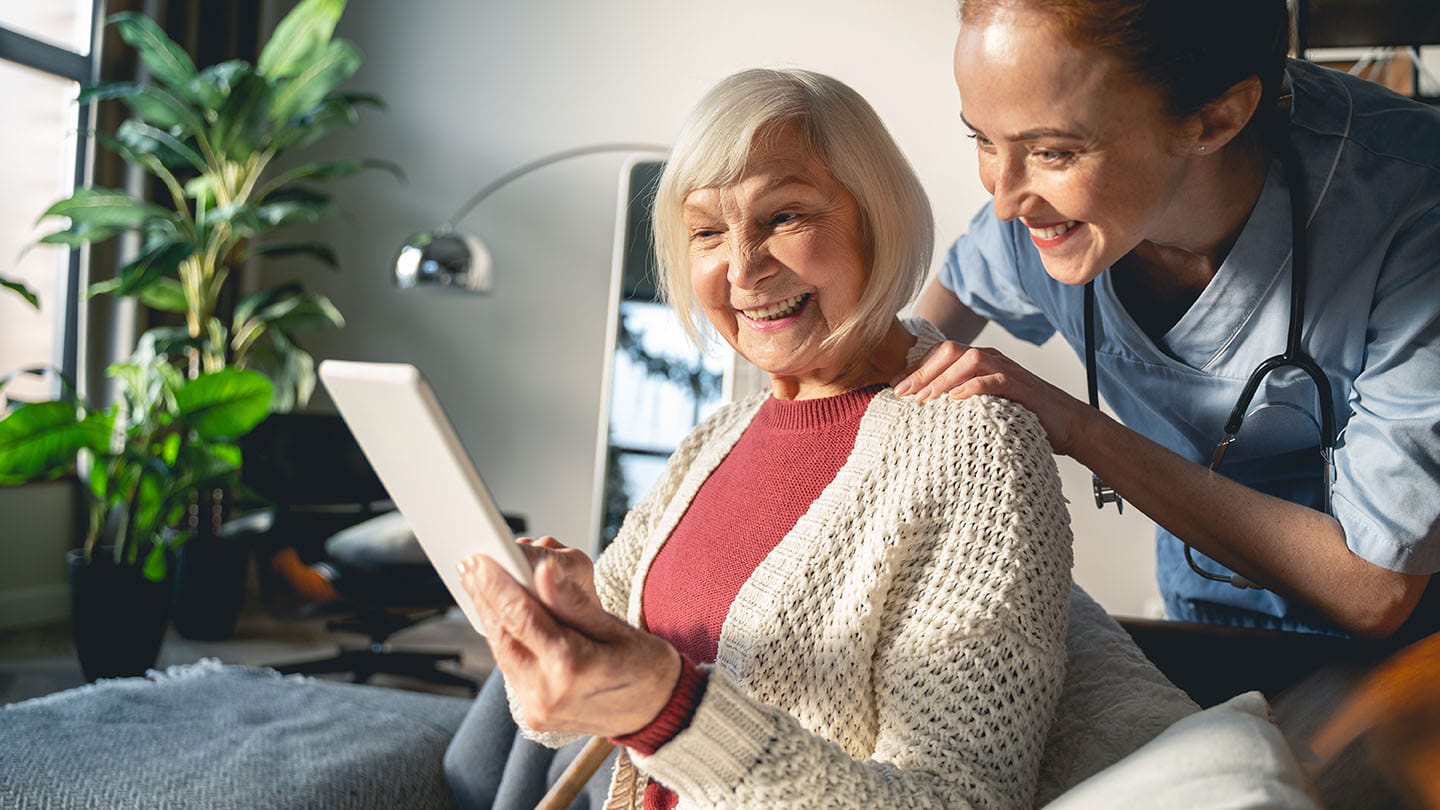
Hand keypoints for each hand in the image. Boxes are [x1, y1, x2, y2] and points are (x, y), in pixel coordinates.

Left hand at [459, 537, 680, 737]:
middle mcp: (548, 692)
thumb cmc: (646, 666)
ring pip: (502, 653)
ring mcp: (538, 708)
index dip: (496, 585)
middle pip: (503, 635)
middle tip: (470, 564)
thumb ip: (572, 601)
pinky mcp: (534, 715)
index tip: (478, 559)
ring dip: (490, 617)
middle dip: (484, 597)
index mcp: (572, 667)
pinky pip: (511, 669)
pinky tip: (500, 616)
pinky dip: (505, 640)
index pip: (522, 617)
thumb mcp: (617, 627)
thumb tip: (542, 569)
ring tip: (479, 584)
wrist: (657, 712)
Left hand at [891, 340, 1094, 455]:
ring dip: (942, 379)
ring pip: (968, 361)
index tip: (893, 387)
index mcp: (979, 361)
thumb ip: (959, 401)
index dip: (915, 368)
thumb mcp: (984, 406)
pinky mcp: (1022, 387)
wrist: (1067, 423)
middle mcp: (991, 360)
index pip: (941, 354)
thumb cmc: (1022, 416)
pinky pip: (994, 379)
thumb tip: (924, 412)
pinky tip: (955, 400)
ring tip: (924, 399)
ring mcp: (1008, 370)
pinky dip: (973, 387)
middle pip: (949, 351)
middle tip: (902, 394)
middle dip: (922, 371)